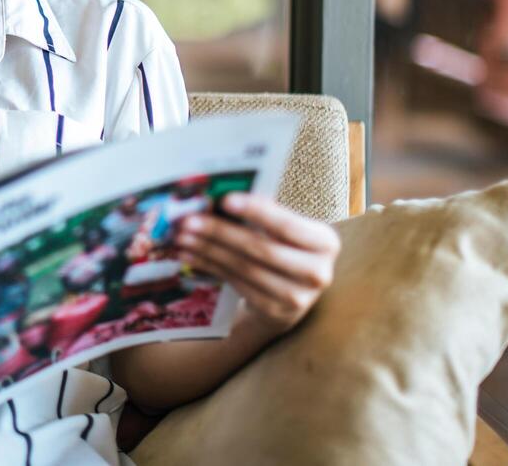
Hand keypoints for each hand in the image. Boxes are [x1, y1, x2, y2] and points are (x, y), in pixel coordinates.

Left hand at [174, 193, 338, 332]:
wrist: (294, 291)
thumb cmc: (287, 246)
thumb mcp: (287, 228)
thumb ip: (265, 212)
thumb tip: (220, 196)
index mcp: (325, 242)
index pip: (288, 225)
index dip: (256, 212)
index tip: (224, 200)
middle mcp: (317, 272)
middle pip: (261, 249)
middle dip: (221, 232)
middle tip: (189, 220)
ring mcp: (297, 297)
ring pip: (244, 268)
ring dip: (208, 250)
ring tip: (183, 236)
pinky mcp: (273, 311)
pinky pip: (236, 283)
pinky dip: (210, 266)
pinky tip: (190, 254)